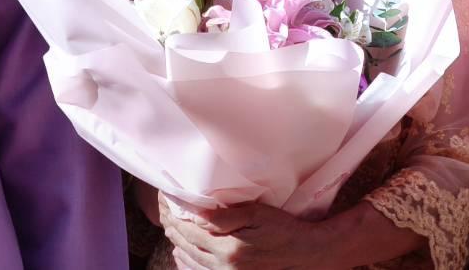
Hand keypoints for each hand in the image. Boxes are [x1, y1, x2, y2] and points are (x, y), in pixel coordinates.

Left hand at [159, 194, 332, 269]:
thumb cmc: (282, 230)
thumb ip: (225, 216)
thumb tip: (197, 212)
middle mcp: (224, 266)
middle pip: (188, 247)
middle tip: (164, 215)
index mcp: (227, 249)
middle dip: (174, 230)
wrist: (304, 254)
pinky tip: (183, 257)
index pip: (191, 231)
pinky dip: (188, 264)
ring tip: (170, 231)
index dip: (177, 217)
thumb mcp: (256, 215)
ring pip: (193, 262)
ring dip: (179, 246)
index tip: (168, 204)